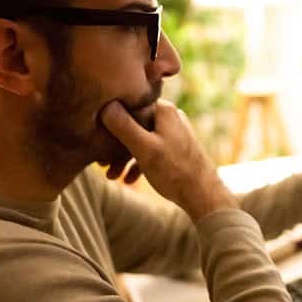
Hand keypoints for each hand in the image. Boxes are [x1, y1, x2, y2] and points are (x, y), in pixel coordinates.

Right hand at [100, 100, 237, 221]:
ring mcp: (174, 132)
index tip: (96, 140)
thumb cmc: (175, 171)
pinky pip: (151, 150)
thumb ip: (124, 126)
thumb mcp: (144, 149)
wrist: (205, 195)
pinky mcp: (176, 148)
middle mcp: (170, 116)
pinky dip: (139, 162)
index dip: (109, 122)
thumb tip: (105, 105)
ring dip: (124, 157)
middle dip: (115, 145)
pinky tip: (129, 179)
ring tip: (112, 176)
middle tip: (101, 164)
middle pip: (133, 124)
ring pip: (140, 139)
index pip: (128, 106)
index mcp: (163, 110)